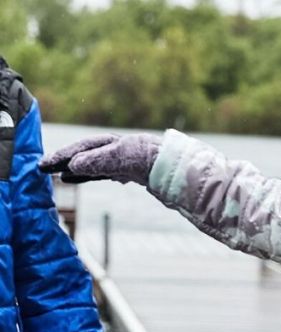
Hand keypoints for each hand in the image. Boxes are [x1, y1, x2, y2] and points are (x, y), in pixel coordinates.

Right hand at [40, 133, 162, 184]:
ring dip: (75, 170)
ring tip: (58, 176)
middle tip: (42, 168)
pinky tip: (81, 178)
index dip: (62, 157)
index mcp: (112, 143)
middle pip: (84, 155)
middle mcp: (115, 149)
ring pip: (93, 164)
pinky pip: (104, 172)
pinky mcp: (131, 171)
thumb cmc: (151, 160)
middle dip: (64, 161)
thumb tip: (73, 165)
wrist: (177, 168)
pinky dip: (90, 175)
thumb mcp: (122, 159)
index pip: (81, 149)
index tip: (43, 164)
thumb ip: (98, 162)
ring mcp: (123, 160)